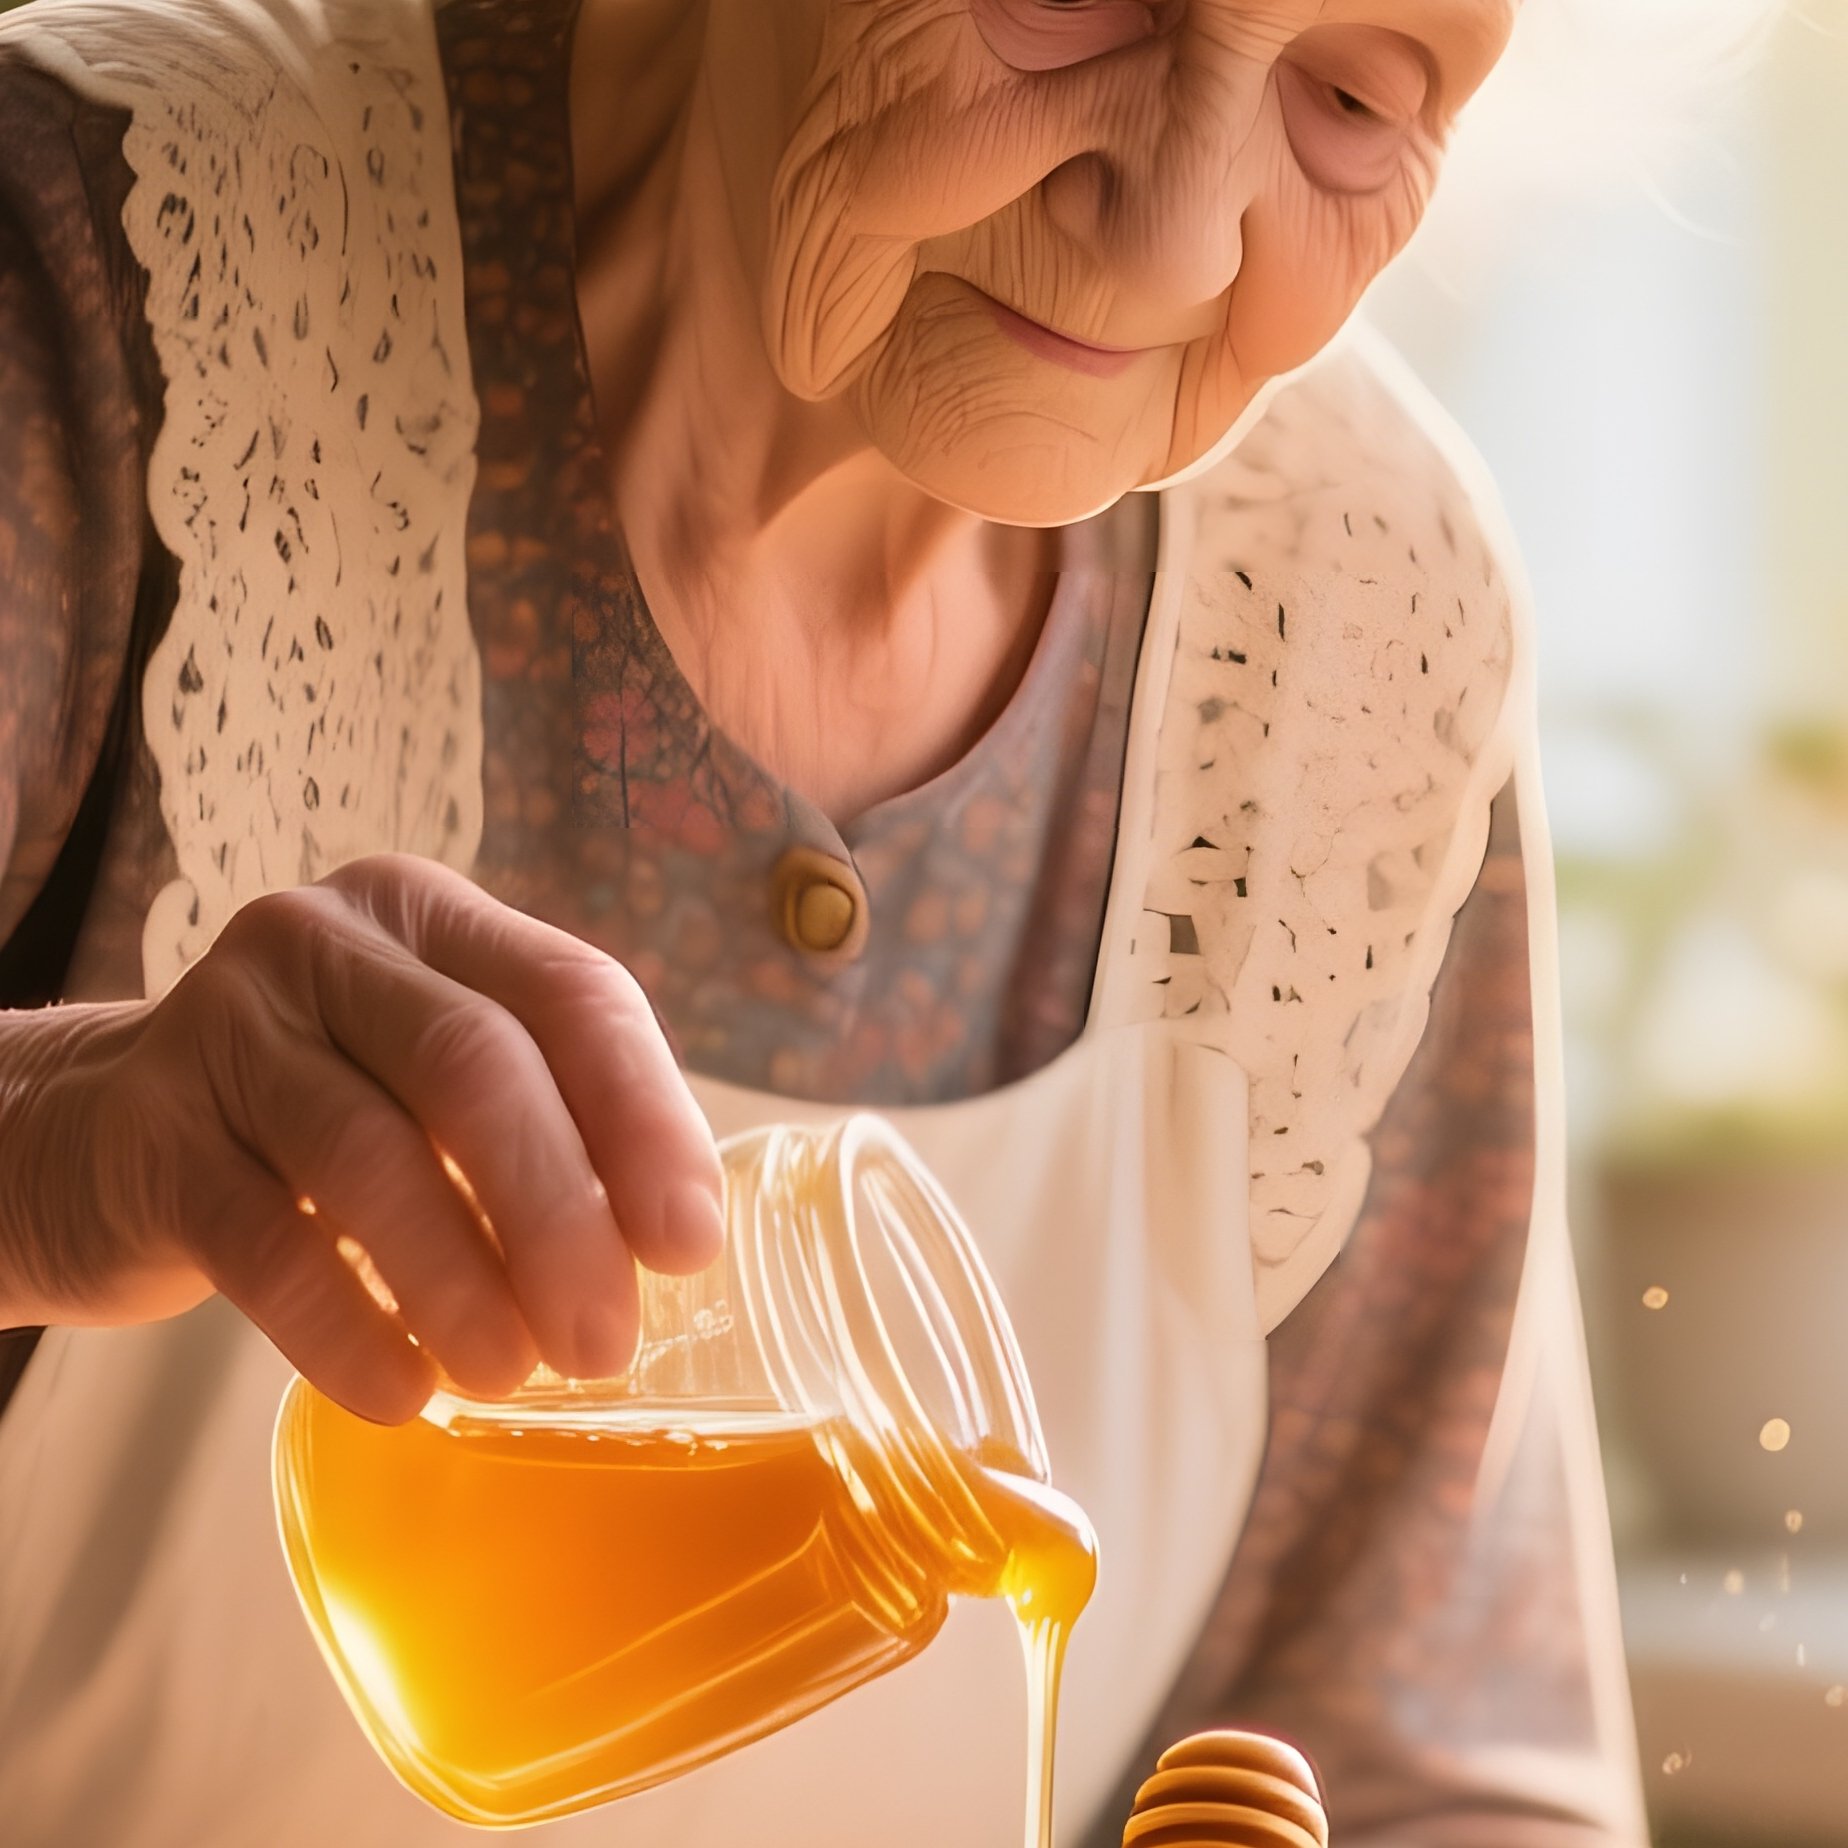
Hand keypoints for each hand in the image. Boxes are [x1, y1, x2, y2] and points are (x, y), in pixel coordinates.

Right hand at [0, 855, 723, 1421]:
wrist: (95, 1137)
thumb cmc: (320, 1115)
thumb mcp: (434, 1082)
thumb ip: (547, 1122)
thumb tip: (672, 1245)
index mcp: (435, 920)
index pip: (573, 993)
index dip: (645, 1117)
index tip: (688, 1245)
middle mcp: (330, 944)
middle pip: (475, 1066)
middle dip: (558, 1214)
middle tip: (602, 1339)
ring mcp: (227, 1029)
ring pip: (369, 1155)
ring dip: (459, 1281)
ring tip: (512, 1375)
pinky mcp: (149, 1136)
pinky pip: (264, 1245)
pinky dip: (346, 1331)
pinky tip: (404, 1394)